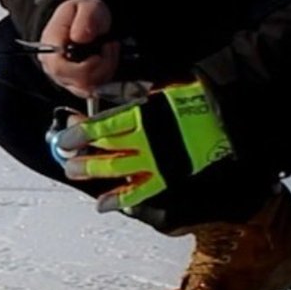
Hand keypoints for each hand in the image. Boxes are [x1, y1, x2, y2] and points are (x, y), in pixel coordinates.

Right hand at [38, 0, 119, 97]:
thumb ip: (86, 17)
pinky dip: (106, 76)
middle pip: (78, 82)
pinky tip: (107, 60)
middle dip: (102, 66)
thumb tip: (80, 37)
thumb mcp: (86, 6)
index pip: (60, 68)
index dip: (84, 66)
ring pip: (88, 89)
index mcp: (50, 46)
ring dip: (107, 70)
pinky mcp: (76, 86)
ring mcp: (65, 79)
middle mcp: (53, 67)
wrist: (82, 22)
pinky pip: (94, 90)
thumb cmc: (81, 15)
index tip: (100, 53)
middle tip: (110, 46)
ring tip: (109, 49)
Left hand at [55, 79, 232, 211]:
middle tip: (67, 158)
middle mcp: (146, 140)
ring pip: (117, 171)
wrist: (225, 118)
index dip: (81, 132)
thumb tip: (99, 93)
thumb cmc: (191, 96)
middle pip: (106, 150)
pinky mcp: (167, 176)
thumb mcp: (157, 85)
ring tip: (75, 172)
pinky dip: (120, 199)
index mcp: (144, 114)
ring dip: (93, 173)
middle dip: (82, 155)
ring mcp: (156, 161)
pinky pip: (139, 192)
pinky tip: (103, 204)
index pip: (104, 126)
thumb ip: (127, 92)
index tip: (65, 135)